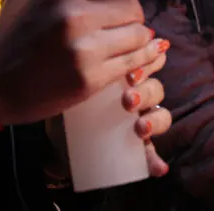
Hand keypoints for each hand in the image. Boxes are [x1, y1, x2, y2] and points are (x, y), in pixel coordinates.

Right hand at [0, 0, 169, 125]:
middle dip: (126, 11)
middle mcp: (75, 16)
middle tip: (111, 20)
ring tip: (115, 39)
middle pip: (133, 5)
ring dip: (132, 36)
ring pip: (139, 33)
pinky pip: (134, 61)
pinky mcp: (92, 79)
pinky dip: (136, 58)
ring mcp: (85, 50)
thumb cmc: (13, 30)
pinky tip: (125, 56)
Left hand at [45, 49, 172, 177]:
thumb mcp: (72, 81)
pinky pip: (152, 153)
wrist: (53, 135)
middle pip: (156, 88)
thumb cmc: (63, 100)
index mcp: (126, 75)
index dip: (149, 63)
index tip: (132, 73)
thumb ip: (79, 63)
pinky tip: (158, 167)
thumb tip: (80, 45)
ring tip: (140, 128)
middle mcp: (137, 96)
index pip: (151, 62)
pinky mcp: (134, 148)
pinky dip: (156, 161)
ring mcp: (138, 121)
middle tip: (128, 99)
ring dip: (154, 121)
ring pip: (160, 116)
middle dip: (146, 92)